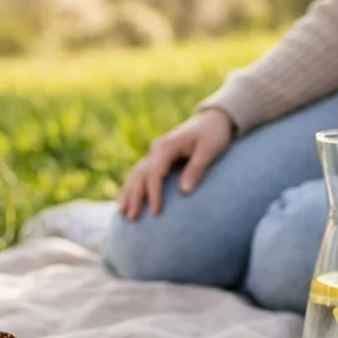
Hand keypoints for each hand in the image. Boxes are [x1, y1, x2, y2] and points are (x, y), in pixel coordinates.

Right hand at [119, 109, 235, 220]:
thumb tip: (184, 191)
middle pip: (140, 175)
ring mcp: (155, 154)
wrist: (213, 119)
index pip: (155, 173)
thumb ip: (197, 168)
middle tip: (131, 218)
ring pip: (136, 175)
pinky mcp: (157, 159)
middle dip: (135, 197)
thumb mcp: (210, 149)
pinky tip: (128, 202)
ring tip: (123, 214)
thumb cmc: (214, 135)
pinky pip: (140, 174)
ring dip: (128, 194)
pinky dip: (132, 187)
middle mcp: (156, 150)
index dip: (154, 193)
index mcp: (167, 147)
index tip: (156, 212)